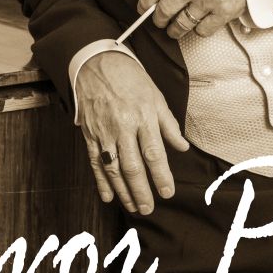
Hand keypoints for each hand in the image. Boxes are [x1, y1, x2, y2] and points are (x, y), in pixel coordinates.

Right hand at [76, 50, 188, 214]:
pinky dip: (101, 181)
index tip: (167, 192)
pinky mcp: (90, 134)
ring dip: (123, 190)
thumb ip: (168, 124)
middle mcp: (122, 127)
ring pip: (113, 168)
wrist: (96, 63)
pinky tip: (108, 196)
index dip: (161, 176)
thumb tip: (182, 147)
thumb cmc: (130, 78)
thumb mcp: (155, 96)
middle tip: (148, 208)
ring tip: (133, 207)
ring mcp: (104, 132)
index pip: (154, 153)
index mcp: (142, 116)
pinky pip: (95, 162)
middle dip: (141, 190)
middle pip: (133, 166)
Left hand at [137, 0, 245, 39]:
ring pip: (182, 23)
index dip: (144, 1)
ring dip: (174, 29)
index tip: (142, 8)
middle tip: (158, 20)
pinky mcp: (224, 12)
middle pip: (165, 9)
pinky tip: (197, 25)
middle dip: (157, 18)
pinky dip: (197, 30)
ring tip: (173, 29)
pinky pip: (202, 30)